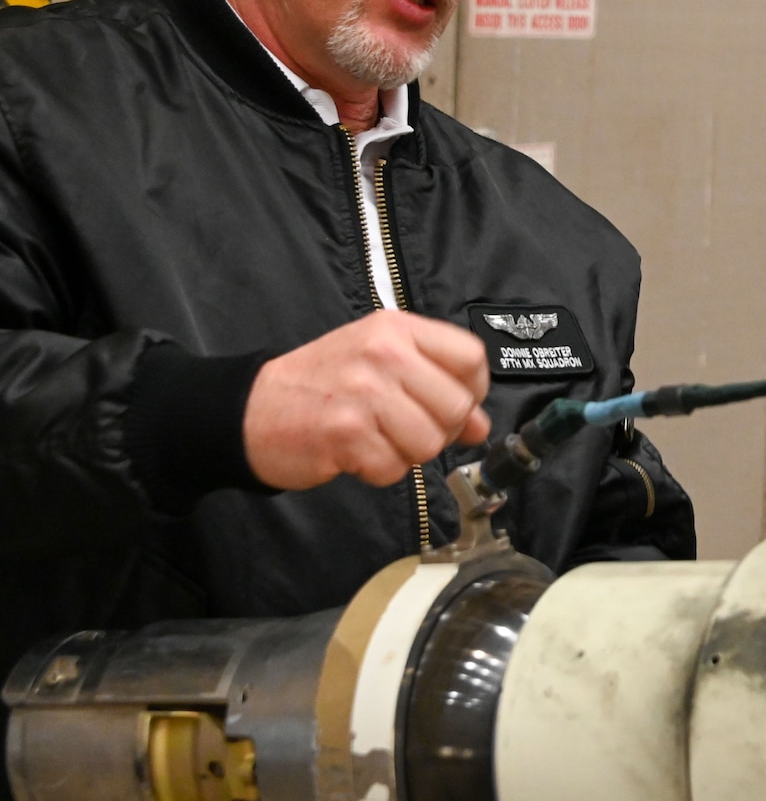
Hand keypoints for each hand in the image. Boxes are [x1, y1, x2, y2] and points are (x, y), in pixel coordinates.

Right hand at [244, 313, 492, 489]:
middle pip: (456, 405)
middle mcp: (383, 354)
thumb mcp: (380, 364)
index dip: (473, 389)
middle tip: (406, 428)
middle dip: (440, 430)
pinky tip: (357, 452)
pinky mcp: (346, 433)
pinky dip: (379, 470)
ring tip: (378, 438)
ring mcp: (364, 393)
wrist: (248, 409)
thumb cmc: (320, 383)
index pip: (471, 357)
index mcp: (396, 329)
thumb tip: (481, 425)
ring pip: (430, 442)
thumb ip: (435, 385)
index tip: (457, 404)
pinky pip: (394, 468)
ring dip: (407, 453)